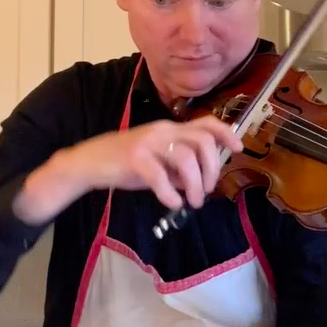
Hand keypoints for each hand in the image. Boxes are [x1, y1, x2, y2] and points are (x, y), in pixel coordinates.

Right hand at [20, 116, 243, 220]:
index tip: (239, 148)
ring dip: (196, 185)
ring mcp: (148, 142)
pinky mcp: (133, 158)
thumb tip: (200, 182)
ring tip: (193, 202)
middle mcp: (163, 131)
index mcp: (171, 130)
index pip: (206, 123)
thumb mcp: (158, 164)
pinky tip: (172, 203)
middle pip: (202, 141)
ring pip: (186, 158)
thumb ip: (180, 170)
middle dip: (212, 169)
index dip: (226, 134)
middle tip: (207, 190)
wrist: (87, 163)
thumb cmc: (126, 164)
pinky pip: (160, 176)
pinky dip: (170, 193)